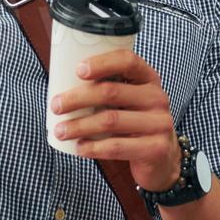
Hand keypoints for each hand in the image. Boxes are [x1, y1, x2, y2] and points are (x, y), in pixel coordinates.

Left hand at [50, 47, 181, 191]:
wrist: (163, 158)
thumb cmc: (134, 123)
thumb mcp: (128, 101)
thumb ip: (107, 89)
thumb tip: (61, 81)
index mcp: (149, 79)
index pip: (128, 61)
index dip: (102, 63)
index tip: (78, 70)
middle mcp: (157, 98)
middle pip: (111, 91)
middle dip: (78, 98)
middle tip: (56, 106)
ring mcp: (159, 123)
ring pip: (110, 120)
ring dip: (79, 125)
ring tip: (60, 131)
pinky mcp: (155, 148)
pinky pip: (117, 146)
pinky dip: (93, 148)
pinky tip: (79, 148)